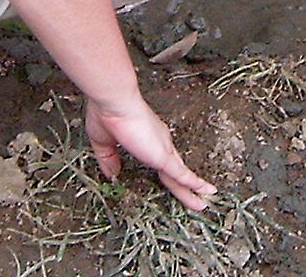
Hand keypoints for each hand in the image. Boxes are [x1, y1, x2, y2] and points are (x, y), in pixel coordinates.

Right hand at [86, 95, 217, 210]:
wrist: (114, 102)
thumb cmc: (107, 113)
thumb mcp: (103, 142)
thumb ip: (108, 159)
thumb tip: (112, 173)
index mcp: (147, 137)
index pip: (161, 159)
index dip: (169, 171)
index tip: (175, 180)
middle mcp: (160, 142)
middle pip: (176, 170)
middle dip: (187, 185)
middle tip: (198, 195)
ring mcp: (163, 149)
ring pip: (182, 177)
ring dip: (193, 191)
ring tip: (202, 203)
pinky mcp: (163, 156)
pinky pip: (183, 176)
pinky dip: (193, 185)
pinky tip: (202, 192)